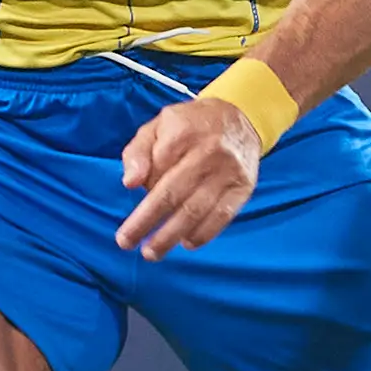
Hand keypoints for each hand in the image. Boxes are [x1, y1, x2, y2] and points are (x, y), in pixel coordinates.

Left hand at [116, 96, 262, 260]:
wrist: (240, 119)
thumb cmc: (189, 126)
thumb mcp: (157, 127)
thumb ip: (137, 153)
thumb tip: (129, 183)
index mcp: (183, 133)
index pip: (156, 168)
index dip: (143, 188)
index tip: (131, 200)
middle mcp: (208, 152)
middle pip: (172, 194)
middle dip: (147, 222)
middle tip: (126, 243)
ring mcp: (228, 171)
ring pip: (196, 209)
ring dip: (171, 235)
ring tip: (152, 252)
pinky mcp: (244, 187)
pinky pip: (222, 216)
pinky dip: (203, 233)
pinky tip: (186, 242)